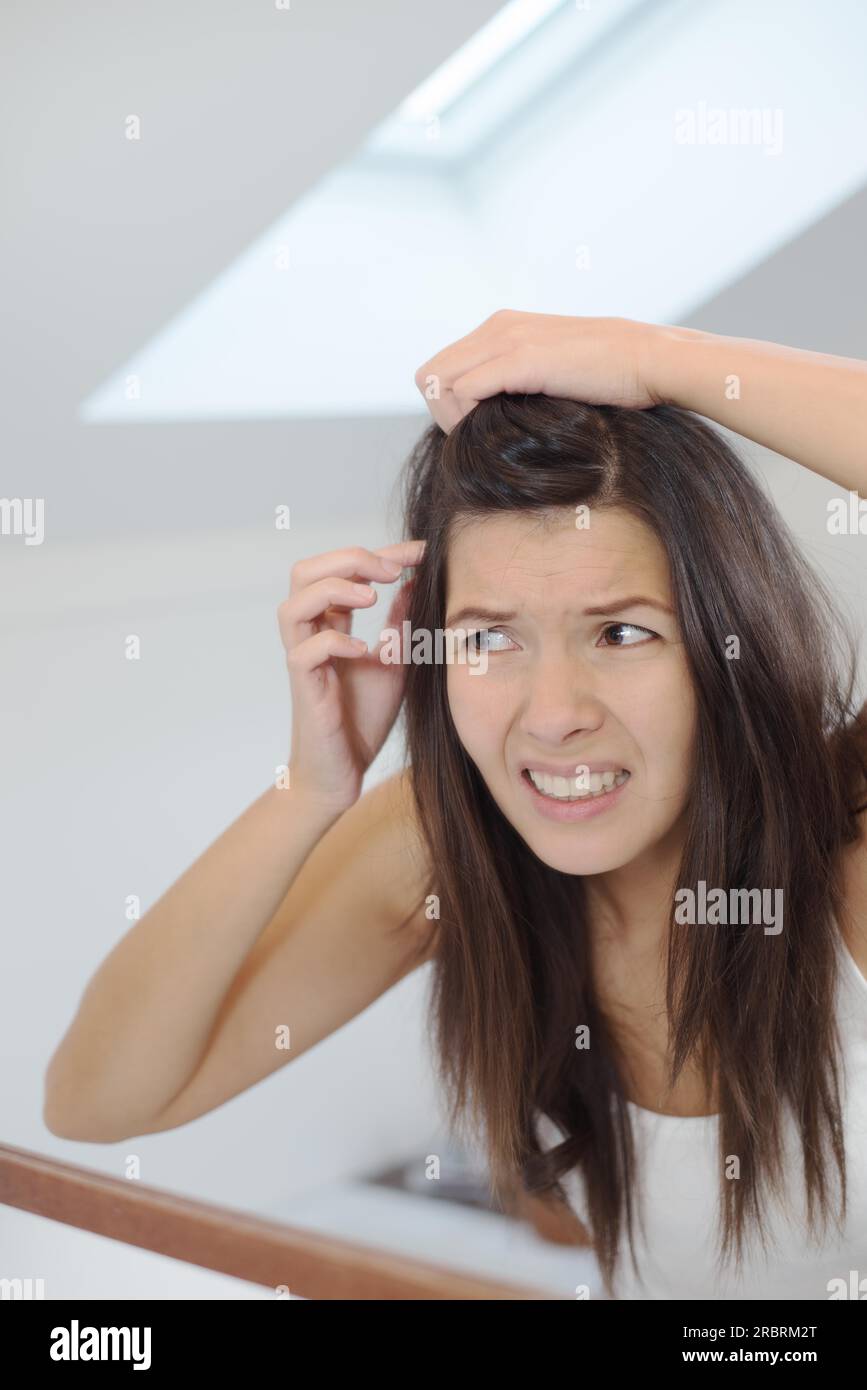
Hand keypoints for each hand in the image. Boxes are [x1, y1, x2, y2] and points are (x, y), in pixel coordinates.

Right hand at [277, 540, 425, 813]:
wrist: (344, 772)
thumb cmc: (362, 719)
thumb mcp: (394, 663)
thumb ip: (400, 625)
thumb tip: (414, 582)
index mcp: (331, 624)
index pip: (343, 571)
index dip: (380, 553)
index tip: (419, 551)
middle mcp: (311, 635)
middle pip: (305, 572)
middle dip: (348, 558)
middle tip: (392, 568)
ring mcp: (303, 660)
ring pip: (294, 604)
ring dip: (334, 589)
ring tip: (373, 596)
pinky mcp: (305, 688)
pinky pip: (305, 652)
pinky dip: (334, 641)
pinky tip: (365, 650)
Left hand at [414, 310, 660, 432]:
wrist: (651, 360)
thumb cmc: (613, 377)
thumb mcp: (555, 373)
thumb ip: (522, 382)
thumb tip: (498, 418)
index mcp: (502, 327)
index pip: (441, 367)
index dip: (448, 405)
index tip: (477, 430)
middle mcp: (498, 326)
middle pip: (428, 375)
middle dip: (442, 413)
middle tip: (474, 439)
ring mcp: (507, 339)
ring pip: (436, 382)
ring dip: (452, 418)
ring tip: (484, 438)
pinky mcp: (521, 359)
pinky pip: (464, 390)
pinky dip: (469, 417)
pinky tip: (497, 431)